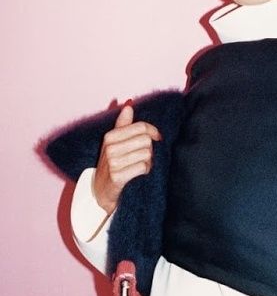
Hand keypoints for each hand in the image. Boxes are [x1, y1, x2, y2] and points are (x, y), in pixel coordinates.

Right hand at [93, 99, 161, 215]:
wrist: (101, 191)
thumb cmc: (111, 164)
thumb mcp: (114, 142)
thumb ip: (123, 124)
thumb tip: (129, 104)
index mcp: (110, 136)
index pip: (140, 127)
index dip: (153, 131)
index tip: (157, 137)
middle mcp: (109, 147)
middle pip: (145, 140)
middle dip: (149, 149)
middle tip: (143, 156)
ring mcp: (112, 162)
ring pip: (146, 154)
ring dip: (148, 161)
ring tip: (139, 165)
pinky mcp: (117, 176)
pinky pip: (143, 167)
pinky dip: (145, 170)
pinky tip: (138, 173)